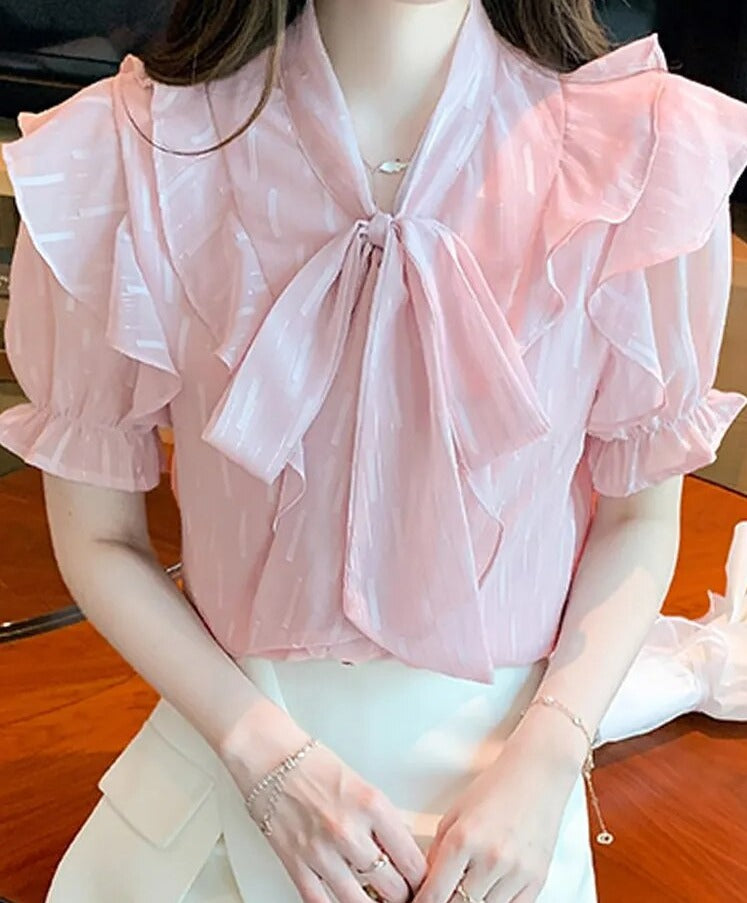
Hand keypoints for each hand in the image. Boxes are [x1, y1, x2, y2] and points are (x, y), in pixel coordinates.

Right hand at [252, 739, 426, 902]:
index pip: (411, 859)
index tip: (420, 880)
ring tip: (376, 900)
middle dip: (401, 893)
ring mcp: (321, 851)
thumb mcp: (361, 784)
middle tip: (402, 892)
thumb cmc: (313, 764)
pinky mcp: (295, 863)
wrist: (269, 757)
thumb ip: (383, 817)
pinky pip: (320, 902)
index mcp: (371, 805)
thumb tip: (404, 844)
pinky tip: (344, 901)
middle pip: (391, 887)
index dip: (420, 877)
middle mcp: (348, 830)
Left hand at [412, 732, 579, 902]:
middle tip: (445, 890)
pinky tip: (490, 891)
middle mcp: (490, 857)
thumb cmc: (496, 787)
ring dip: (472, 902)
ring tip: (467, 886)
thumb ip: (437, 850)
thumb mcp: (455, 813)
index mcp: (464, 838)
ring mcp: (516, 871)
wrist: (538, 775)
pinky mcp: (537, 879)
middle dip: (448, 900)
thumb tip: (425, 882)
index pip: (435, 894)